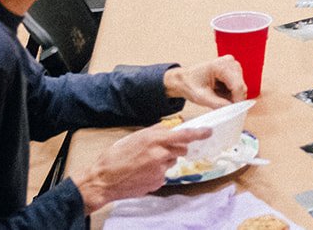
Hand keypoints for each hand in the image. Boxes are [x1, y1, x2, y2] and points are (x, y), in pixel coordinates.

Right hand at [71, 122, 207, 211]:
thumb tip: (169, 129)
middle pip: (181, 150)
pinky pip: (163, 175)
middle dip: (175, 149)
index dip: (199, 133)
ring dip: (164, 161)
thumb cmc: (115, 156)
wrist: (103, 180)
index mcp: (154, 140)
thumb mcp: (135, 137)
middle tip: (159, 150)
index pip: (184, 135)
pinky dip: (156, 173)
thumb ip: (155, 132)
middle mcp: (160, 154)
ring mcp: (160, 170)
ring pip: (171, 162)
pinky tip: (142, 173)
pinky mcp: (157, 182)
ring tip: (144, 163)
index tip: (208, 132)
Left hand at [163, 57, 245, 107]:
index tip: (234, 113)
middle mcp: (229, 62)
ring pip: (241, 87)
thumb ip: (217, 104)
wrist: (183, 79)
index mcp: (220, 65)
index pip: (237, 85)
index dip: (237, 101)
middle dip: (234, 99)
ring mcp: (232, 64)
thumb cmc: (189, 84)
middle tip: (221, 106)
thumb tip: (232, 110)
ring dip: (232, 96)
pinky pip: (238, 85)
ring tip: (217, 97)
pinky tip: (220, 93)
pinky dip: (231, 93)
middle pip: (241, 86)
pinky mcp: (233, 69)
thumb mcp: (201, 97)